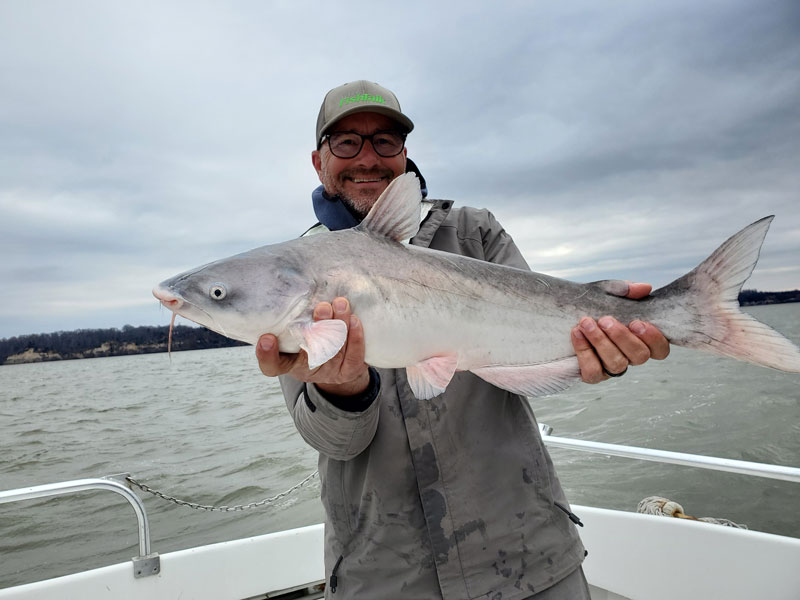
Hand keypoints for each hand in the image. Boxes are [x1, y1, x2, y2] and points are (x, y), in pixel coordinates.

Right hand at [256, 297, 370, 395]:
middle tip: (322, 307)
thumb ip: (290, 318)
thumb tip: (290, 286)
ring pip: (335, 350)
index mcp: (287, 362)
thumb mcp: (294, 332)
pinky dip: (355, 337)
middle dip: (317, 330)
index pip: (272, 365)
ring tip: (340, 303)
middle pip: (310, 354)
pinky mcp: (349, 371)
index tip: (266, 338)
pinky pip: (354, 356)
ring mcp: (329, 372)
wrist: (337, 362)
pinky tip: (354, 320)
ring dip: (339, 325)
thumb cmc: (310, 340)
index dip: (267, 355)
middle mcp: (307, 370)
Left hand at [571, 282, 669, 383]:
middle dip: (622, 337)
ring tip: (586, 323)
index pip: (660, 349)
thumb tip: (644, 288)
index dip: (654, 339)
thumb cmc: (593, 306)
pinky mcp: (592, 375)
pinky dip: (584, 352)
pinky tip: (577, 334)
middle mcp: (629, 356)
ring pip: (617, 364)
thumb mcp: (607, 292)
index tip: (636, 322)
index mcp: (641, 339)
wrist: (563, 314)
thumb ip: (626, 290)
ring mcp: (612, 368)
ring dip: (601, 342)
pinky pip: (593, 372)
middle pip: (639, 356)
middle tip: (605, 320)